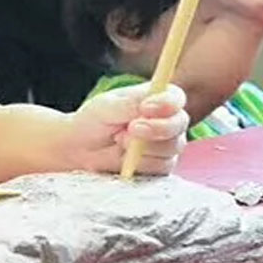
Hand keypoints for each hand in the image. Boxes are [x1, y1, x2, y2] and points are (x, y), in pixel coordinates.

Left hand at [66, 83, 188, 174]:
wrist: (82, 148)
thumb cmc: (95, 121)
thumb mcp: (107, 107)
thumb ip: (129, 104)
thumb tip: (149, 103)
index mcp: (156, 98)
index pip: (175, 97)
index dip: (166, 103)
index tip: (145, 108)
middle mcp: (167, 120)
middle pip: (180, 123)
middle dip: (158, 127)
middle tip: (132, 129)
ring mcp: (167, 143)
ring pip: (172, 146)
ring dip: (144, 146)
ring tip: (118, 139)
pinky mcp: (162, 164)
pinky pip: (162, 165)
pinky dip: (142, 162)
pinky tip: (125, 156)